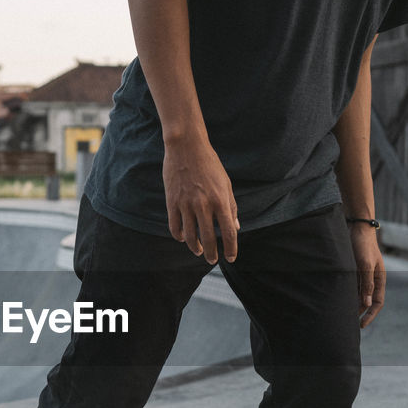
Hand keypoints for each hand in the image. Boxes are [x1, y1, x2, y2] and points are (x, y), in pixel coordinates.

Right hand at [162, 136, 238, 262]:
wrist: (186, 147)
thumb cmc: (210, 164)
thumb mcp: (226, 184)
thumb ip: (231, 207)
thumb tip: (236, 227)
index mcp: (221, 200)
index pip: (229, 232)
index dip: (231, 249)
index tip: (230, 258)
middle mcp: (204, 205)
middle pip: (209, 239)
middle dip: (211, 254)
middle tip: (212, 261)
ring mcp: (186, 204)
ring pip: (190, 236)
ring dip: (195, 248)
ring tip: (199, 251)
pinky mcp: (172, 201)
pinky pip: (175, 226)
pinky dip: (179, 236)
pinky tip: (184, 238)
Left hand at [350, 225, 385, 327]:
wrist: (356, 226)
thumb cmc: (363, 244)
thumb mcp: (365, 265)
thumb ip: (366, 284)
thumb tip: (366, 304)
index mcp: (379, 279)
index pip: (377, 303)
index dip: (370, 315)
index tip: (361, 325)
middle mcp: (371, 279)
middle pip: (366, 301)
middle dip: (358, 312)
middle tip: (347, 324)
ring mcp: (362, 274)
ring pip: (357, 294)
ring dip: (351, 304)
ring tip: (340, 314)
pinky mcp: (353, 270)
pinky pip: (350, 286)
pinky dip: (345, 294)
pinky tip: (337, 300)